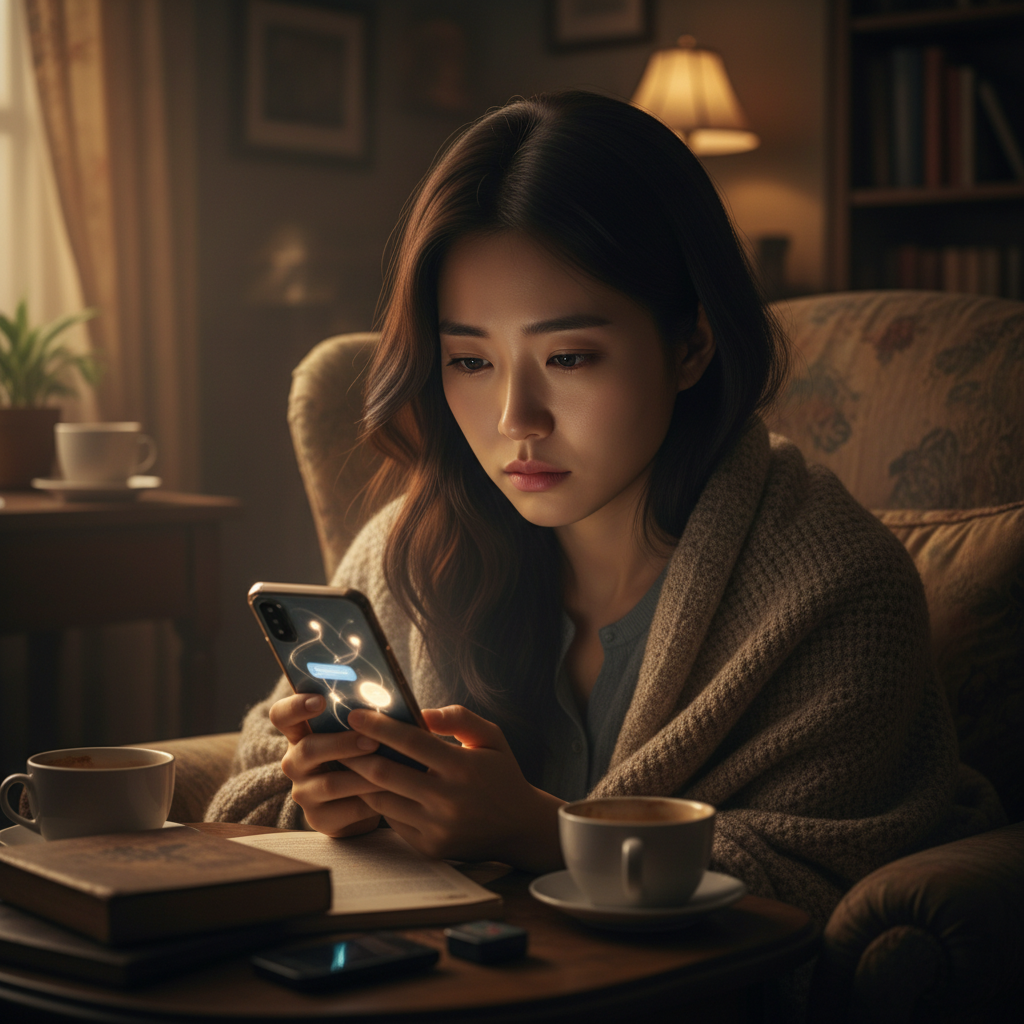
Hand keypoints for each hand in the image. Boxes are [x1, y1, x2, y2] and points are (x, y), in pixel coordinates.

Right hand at [269, 692, 383, 837]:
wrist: (361, 804)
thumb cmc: (360, 756)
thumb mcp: (354, 734)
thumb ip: (359, 719)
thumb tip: (389, 700)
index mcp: (300, 733)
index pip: (282, 715)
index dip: (296, 706)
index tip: (321, 700)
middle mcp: (295, 762)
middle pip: (308, 749)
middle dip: (343, 744)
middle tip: (372, 741)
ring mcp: (303, 792)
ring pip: (330, 783)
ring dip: (363, 774)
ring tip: (391, 769)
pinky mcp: (319, 819)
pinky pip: (347, 809)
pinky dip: (372, 800)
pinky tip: (392, 793)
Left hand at [340, 705, 565, 872]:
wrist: (520, 827)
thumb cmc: (501, 773)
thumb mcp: (491, 737)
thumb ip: (458, 718)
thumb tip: (422, 712)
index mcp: (462, 766)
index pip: (409, 741)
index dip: (378, 726)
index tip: (354, 714)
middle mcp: (447, 799)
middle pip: (384, 772)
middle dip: (355, 752)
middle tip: (338, 738)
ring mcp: (436, 827)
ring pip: (382, 800)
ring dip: (361, 779)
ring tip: (348, 761)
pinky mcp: (429, 847)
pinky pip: (392, 821)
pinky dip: (379, 802)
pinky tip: (370, 787)